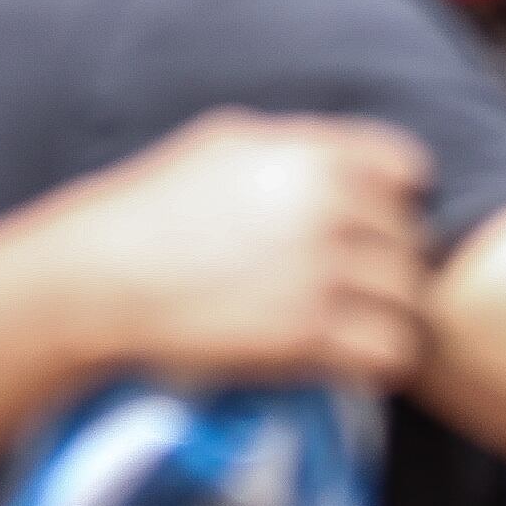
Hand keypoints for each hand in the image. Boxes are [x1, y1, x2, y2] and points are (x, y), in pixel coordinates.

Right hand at [45, 112, 431, 392]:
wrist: (95, 279)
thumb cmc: (149, 210)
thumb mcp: (222, 143)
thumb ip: (293, 144)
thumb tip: (343, 155)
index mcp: (310, 154)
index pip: (405, 170)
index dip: (395, 202)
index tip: (370, 229)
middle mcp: (325, 206)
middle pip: (410, 239)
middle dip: (389, 265)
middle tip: (358, 289)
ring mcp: (319, 271)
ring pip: (408, 298)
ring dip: (390, 316)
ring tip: (359, 329)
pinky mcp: (306, 334)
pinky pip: (390, 351)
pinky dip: (380, 361)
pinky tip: (352, 361)